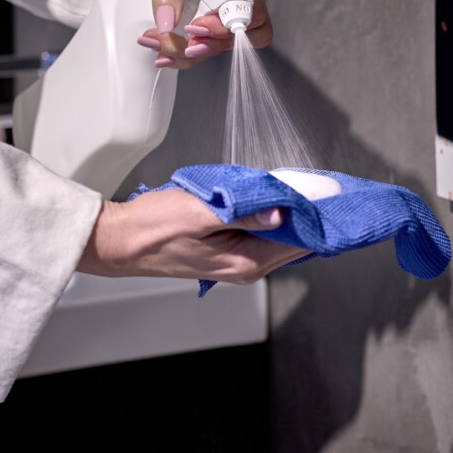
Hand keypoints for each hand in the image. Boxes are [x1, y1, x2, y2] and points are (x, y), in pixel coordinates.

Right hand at [77, 189, 307, 283]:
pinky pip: (262, 234)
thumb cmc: (153, 229)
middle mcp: (246, 266)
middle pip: (294, 241)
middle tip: (320, 186)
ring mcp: (238, 260)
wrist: (122, 241)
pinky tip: (269, 199)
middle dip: (308, 215)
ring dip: (289, 214)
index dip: (317, 218)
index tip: (331, 196)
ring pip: (279, 237)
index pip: (299, 242)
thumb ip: (243, 213)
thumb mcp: (200, 213)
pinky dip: (271, 217)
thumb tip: (280, 212)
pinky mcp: (228, 251)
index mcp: (244, 262)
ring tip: (298, 188)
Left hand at [133, 0, 272, 69]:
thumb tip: (166, 23)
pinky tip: (162, 54)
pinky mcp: (210, 24)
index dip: (226, 27)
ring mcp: (225, 13)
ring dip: (187, 54)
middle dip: (205, 46)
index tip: (197, 26)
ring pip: (219, 48)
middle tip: (174, 41)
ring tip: (157, 44)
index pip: (252, 13)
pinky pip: (204, 48)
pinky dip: (182, 56)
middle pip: (240, 39)